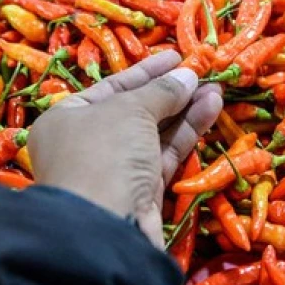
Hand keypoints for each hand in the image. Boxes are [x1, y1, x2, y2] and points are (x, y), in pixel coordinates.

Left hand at [28, 51, 222, 246]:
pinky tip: (211, 109)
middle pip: (136, 109)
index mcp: (68, 118)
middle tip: (203, 72)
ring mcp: (115, 170)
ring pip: (155, 132)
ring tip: (216, 88)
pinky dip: (187, 132)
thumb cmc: (104, 152)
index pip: (112, 86)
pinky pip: (166, 154)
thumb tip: (187, 75)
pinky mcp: (140, 192)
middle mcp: (87, 143)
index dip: (146, 71)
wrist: (104, 228)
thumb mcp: (130, 110)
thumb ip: (161, 90)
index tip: (176, 56)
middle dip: (171, 91)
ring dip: (186, 109)